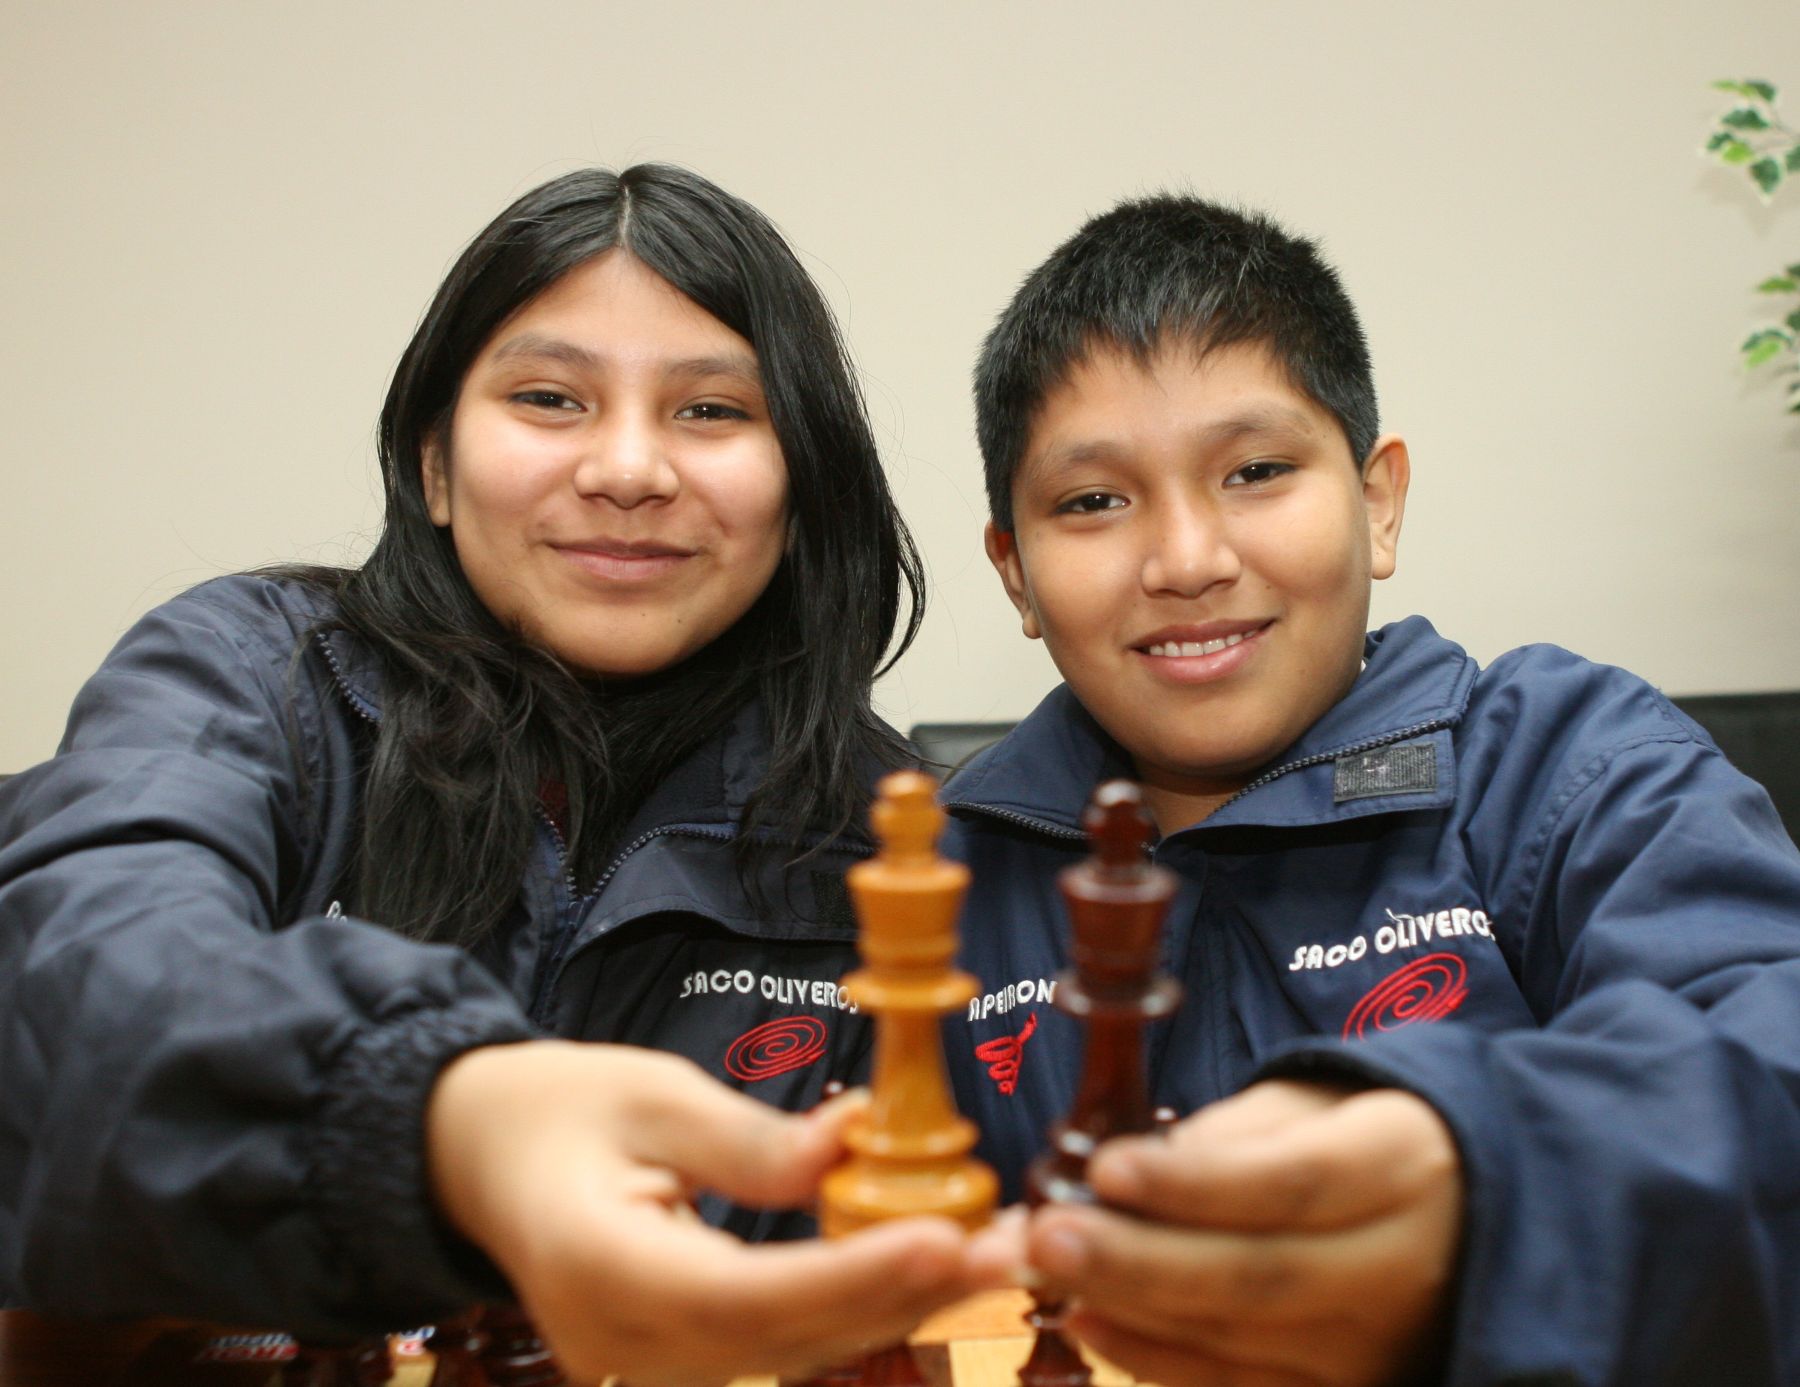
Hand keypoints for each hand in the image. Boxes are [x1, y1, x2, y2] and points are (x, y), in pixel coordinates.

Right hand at [428, 1040, 1009, 1385]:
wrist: (473, 1156)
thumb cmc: (556, 1107)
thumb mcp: (653, 1095)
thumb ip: (756, 1143)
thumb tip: (860, 1147)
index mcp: (600, 1268)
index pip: (746, 1294)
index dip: (853, 1275)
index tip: (945, 1239)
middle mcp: (620, 1342)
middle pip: (786, 1339)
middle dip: (904, 1293)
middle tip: (1008, 1244)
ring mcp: (640, 1364)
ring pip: (789, 1353)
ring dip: (892, 1304)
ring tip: (990, 1253)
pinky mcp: (666, 1358)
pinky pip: (772, 1346)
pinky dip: (849, 1307)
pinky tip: (920, 1267)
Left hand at [1026, 1080, 1462, 1386]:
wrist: (1458, 1219)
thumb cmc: (1351, 1142)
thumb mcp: (1303, 1108)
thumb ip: (1216, 1141)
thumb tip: (1107, 1175)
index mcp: (1398, 1165)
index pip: (1291, 1183)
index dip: (1193, 1185)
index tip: (1103, 1168)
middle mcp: (1398, 1267)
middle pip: (1261, 1276)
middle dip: (1140, 1261)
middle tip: (1045, 1237)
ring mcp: (1373, 1345)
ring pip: (1242, 1342)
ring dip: (1130, 1311)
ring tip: (1044, 1273)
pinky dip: (1157, 1359)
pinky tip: (1090, 1321)